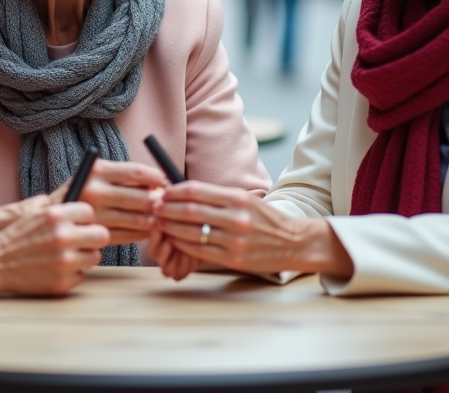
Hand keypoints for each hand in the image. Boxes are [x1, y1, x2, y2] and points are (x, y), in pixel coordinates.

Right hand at [0, 199, 109, 294]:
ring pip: (94, 257)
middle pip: (101, 235)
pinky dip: (72, 274)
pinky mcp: (62, 282)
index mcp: (56, 215)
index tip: (78, 224)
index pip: (90, 212)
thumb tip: (91, 210)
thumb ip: (63, 211)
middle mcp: (63, 236)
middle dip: (92, 238)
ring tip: (65, 255)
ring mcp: (64, 261)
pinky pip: (82, 275)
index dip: (84, 219)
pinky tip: (55, 269)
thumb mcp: (36, 214)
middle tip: (82, 241)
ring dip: (83, 257)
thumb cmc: (17, 237)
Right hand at [52, 159, 168, 245]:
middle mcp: (94, 192)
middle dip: (156, 201)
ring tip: (154, 218)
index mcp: (95, 171)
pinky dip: (139, 235)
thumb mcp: (91, 177)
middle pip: (140, 197)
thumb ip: (119, 178)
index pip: (135, 172)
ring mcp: (94, 217)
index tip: (163, 181)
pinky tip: (142, 231)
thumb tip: (156, 183)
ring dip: (150, 220)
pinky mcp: (93, 237)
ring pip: (136, 220)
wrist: (41, 221)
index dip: (155, 177)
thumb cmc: (75, 195)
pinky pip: (126, 237)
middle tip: (163, 204)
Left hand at [155, 181, 353, 278]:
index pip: (196, 190)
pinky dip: (183, 244)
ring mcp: (234, 240)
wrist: (294, 242)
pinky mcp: (233, 259)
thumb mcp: (246, 200)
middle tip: (154, 208)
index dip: (174, 191)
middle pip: (189, 210)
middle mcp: (236, 217)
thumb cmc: (266, 219)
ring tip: (159, 224)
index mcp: (238, 198)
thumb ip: (218, 196)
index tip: (162, 192)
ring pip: (191, 232)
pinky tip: (175, 240)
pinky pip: (200, 250)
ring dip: (170, 227)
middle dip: (166, 209)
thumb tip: (183, 192)